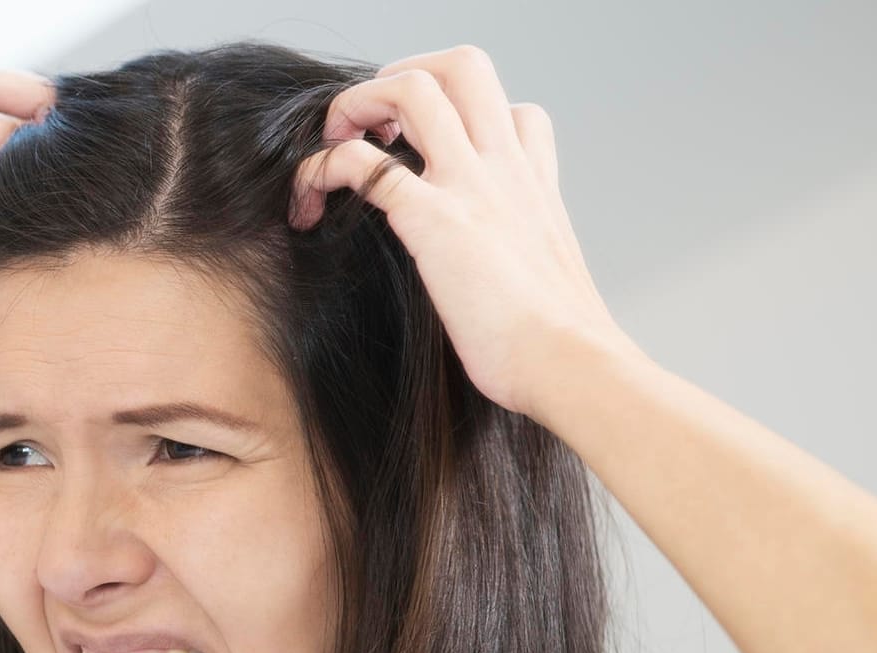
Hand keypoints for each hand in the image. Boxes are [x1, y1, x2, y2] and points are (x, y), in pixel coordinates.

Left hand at [287, 44, 630, 417]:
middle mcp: (505, 168)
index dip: (465, 115)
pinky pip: (362, 163)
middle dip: (403, 75)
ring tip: (332, 144)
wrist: (568, 364)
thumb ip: (520, 260)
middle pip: (464, 66)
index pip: (514, 110)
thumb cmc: (555, 345)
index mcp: (534, 184)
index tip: (426, 149)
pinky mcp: (432, 219)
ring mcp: (470, 185)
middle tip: (371, 123)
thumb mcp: (547, 282)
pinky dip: (322, 168)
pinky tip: (309, 202)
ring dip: (357, 103)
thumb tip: (499, 289)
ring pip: (411, 89)